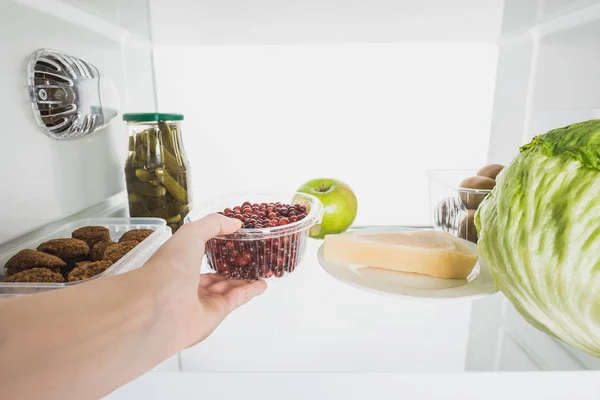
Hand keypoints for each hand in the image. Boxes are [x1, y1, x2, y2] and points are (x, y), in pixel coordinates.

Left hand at [145, 214, 266, 346]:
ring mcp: (201, 300)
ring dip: (243, 278)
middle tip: (250, 254)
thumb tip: (235, 223)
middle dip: (231, 264)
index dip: (215, 243)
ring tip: (260, 267)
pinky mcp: (215, 313)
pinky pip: (236, 299)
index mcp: (177, 262)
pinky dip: (250, 291)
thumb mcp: (190, 234)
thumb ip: (213, 224)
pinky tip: (262, 283)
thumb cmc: (169, 267)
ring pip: (227, 286)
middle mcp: (187, 282)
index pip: (198, 252)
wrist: (160, 308)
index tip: (234, 235)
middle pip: (213, 273)